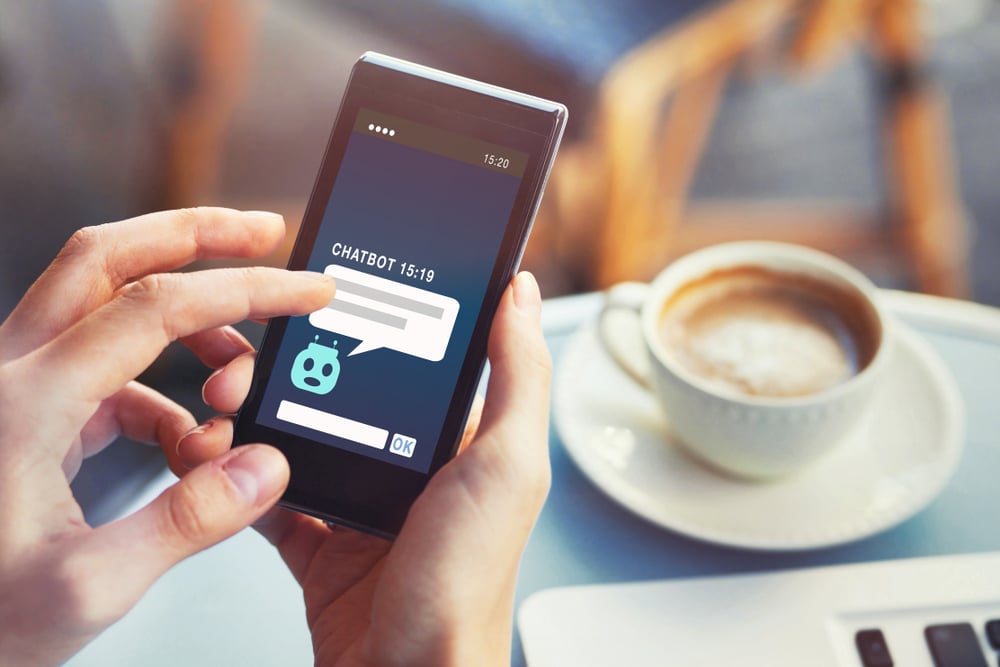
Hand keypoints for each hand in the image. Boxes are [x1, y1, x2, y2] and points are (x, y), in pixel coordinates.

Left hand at [0, 208, 333, 666]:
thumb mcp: (86, 588)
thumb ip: (186, 522)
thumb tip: (264, 468)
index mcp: (25, 402)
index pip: (156, 306)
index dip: (245, 290)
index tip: (305, 290)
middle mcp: (12, 374)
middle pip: (109, 257)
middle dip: (198, 236)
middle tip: (266, 234)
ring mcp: (16, 388)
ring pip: (107, 306)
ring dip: (188, 327)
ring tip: (237, 385)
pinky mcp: (27, 412)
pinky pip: (109, 370)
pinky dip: (165, 392)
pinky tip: (189, 445)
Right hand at [181, 271, 551, 665]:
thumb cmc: (465, 587)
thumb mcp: (506, 467)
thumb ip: (516, 377)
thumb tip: (521, 292)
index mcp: (461, 441)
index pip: (408, 358)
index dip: (359, 325)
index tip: (312, 300)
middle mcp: (412, 467)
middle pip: (339, 391)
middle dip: (286, 369)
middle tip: (245, 366)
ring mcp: (363, 504)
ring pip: (298, 437)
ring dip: (253, 416)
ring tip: (223, 408)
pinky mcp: (322, 542)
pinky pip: (272, 495)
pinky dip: (238, 476)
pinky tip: (217, 455)